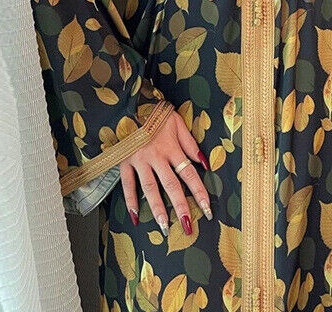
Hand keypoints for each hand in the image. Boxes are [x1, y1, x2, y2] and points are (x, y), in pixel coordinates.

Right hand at [119, 110, 211, 235]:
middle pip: (171, 185)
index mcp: (172, 147)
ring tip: (164, 227)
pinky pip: (127, 184)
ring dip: (157, 208)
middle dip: (180, 206)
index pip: (189, 173)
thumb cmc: (156, 113)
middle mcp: (157, 156)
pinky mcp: (124, 162)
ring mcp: (139, 160)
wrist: (129, 104)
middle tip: (187, 226)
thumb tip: (204, 163)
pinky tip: (135, 216)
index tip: (207, 209)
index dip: (199, 192)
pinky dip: (130, 200)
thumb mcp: (177, 122)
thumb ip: (190, 143)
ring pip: (149, 188)